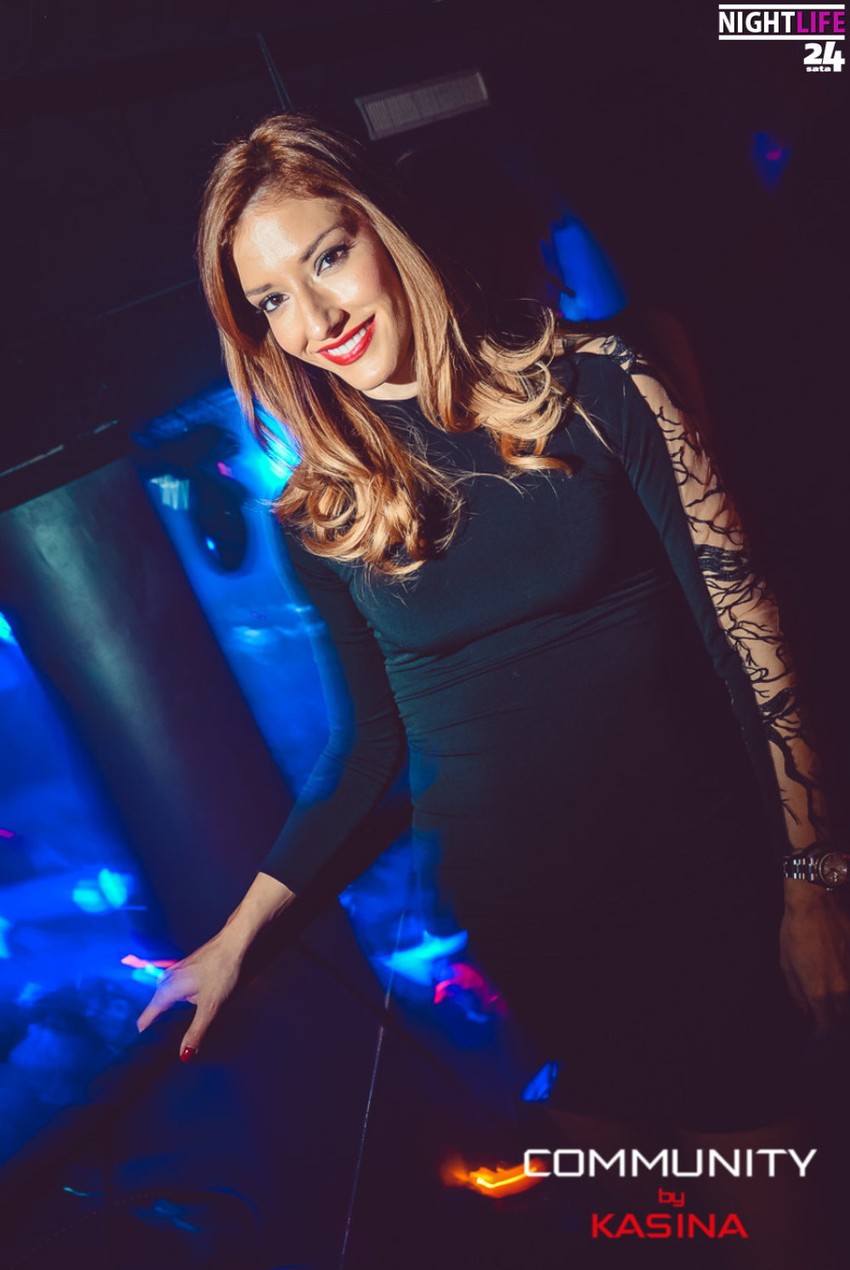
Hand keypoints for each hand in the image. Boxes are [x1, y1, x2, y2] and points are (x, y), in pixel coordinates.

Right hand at [136, 929, 243, 1059]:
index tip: (142, 1045)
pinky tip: (185, 1004)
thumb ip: (196, 1031)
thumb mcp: (211, 1006)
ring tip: (168, 1025)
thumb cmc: (223, 970)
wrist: (234, 943)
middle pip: (155, 1005)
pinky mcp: (187, 967)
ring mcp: (177, 971)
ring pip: (164, 994)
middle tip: (155, 1040)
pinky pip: (173, 987)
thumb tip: (183, 1054)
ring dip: (165, 1009)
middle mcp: (168, 978)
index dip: (145, 1031)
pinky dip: (174, 998)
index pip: (148, 1015)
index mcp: (167, 989)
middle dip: (155, 1021)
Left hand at [779, 884, 849, 1033]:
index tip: (819, 1039)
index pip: (826, 1027)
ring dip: (843, 1005)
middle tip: (827, 1022)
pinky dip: (848, 986)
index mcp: (819, 991)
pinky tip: (840, 982)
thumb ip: (797, 993)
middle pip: (842, 1017)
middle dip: (835, 1023)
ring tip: (833, 1006)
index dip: (823, 1036)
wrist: (816, 904)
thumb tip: (804, 1012)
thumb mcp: (786, 964)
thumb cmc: (796, 932)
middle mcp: (841, 987)